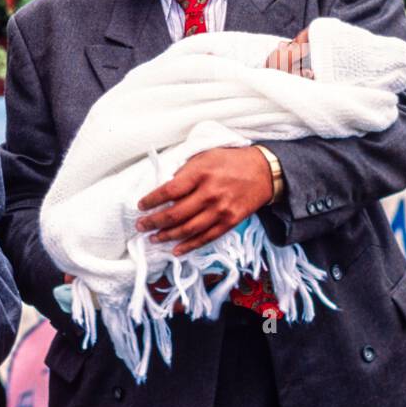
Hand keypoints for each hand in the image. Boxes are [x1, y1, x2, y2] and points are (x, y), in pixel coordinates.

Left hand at [136, 146, 273, 255]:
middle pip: (175, 214)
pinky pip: (206, 238)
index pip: (169, 191)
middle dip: (153, 222)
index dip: (151, 200)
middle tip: (141, 225)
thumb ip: (184, 171)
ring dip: (167, 236)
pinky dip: (189, 246)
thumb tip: (162, 187)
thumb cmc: (230, 161)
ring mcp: (221, 209)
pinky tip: (176, 250)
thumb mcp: (204, 156)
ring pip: (188, 229)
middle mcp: (210, 193)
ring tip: (153, 238)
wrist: (264, 171)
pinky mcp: (230, 221)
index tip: (141, 205)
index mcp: (201, 173)